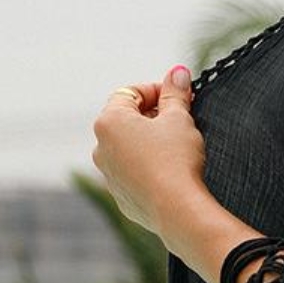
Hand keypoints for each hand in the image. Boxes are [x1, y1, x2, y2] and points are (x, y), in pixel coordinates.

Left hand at [91, 66, 206, 238]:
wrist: (177, 209)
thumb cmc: (176, 159)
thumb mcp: (179, 118)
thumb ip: (175, 93)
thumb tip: (177, 73)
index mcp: (109, 122)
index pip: (130, 93)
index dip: (158, 90)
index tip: (180, 95)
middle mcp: (101, 148)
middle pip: (127, 120)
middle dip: (154, 115)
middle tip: (182, 117)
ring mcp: (109, 175)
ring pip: (128, 148)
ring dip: (149, 141)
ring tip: (178, 145)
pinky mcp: (121, 197)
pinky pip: (134, 173)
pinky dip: (148, 167)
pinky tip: (171, 170)